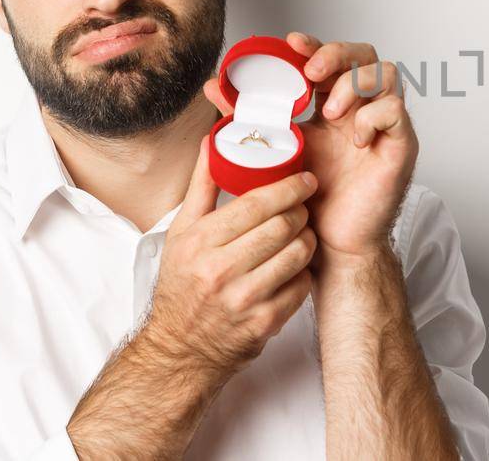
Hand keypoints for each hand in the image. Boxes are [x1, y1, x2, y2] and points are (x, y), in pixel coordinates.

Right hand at [142, 135, 319, 371]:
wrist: (181, 348)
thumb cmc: (182, 285)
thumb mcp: (181, 233)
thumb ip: (202, 186)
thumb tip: (213, 140)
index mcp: (200, 243)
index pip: (255, 205)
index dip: (287, 188)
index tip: (304, 179)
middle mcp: (220, 271)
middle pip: (281, 227)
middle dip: (300, 212)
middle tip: (304, 207)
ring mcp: (244, 299)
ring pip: (297, 255)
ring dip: (307, 239)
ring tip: (302, 233)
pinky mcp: (264, 323)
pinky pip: (301, 286)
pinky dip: (304, 272)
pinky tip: (295, 266)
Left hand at [203, 33, 417, 262]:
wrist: (327, 242)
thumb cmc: (307, 200)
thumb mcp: (274, 149)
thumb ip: (248, 116)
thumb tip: (214, 87)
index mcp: (332, 107)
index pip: (333, 58)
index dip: (316, 45)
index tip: (291, 43)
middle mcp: (360, 110)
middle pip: (364, 56)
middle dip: (337, 54)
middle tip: (311, 72)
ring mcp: (382, 126)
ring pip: (387, 74)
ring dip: (354, 83)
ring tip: (330, 111)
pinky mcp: (400, 146)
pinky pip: (396, 111)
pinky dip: (374, 116)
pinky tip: (354, 138)